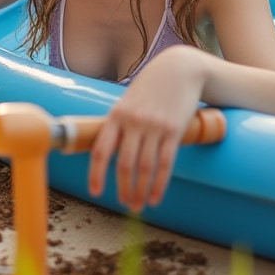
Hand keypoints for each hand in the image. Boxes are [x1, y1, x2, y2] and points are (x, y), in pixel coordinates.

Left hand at [87, 46, 206, 211]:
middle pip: (124, 164)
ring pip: (145, 167)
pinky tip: (156, 197)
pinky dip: (159, 184)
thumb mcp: (128, 102)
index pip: (101, 150)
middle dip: (123, 188)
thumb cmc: (150, 88)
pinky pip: (165, 163)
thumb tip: (109, 154)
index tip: (95, 192)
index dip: (96, 174)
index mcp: (116, 115)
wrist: (180, 69)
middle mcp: (134, 122)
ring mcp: (155, 127)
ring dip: (141, 191)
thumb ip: (119, 126)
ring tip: (138, 205)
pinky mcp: (174, 131)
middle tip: (125, 204)